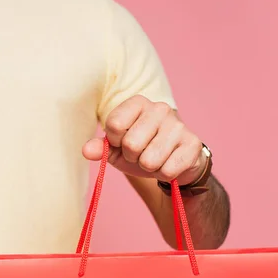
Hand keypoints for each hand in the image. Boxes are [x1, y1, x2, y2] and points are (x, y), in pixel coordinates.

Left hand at [83, 95, 205, 185]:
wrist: (173, 161)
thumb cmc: (140, 150)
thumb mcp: (115, 149)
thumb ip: (99, 148)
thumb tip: (86, 151)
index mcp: (137, 103)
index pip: (114, 124)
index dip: (114, 141)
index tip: (122, 142)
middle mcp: (160, 108)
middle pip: (131, 144)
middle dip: (132, 157)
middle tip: (140, 153)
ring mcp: (179, 125)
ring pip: (149, 160)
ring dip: (148, 167)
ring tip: (154, 158)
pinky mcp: (193, 144)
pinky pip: (167, 170)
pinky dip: (164, 174)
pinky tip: (169, 163)